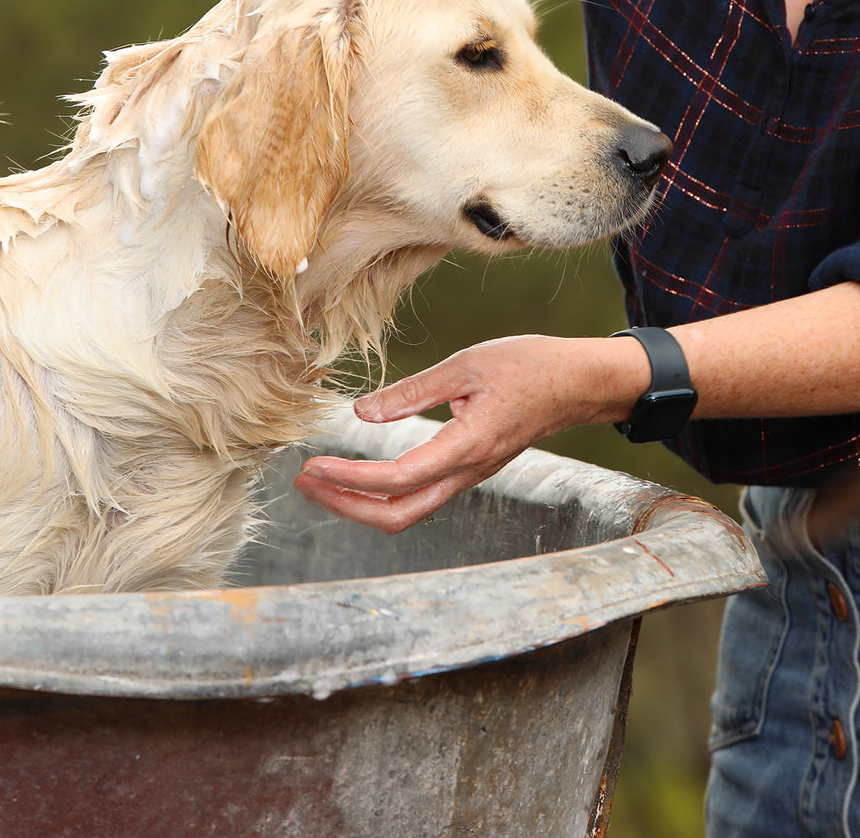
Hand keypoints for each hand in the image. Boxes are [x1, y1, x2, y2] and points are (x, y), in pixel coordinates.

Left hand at [294, 334, 646, 533]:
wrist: (576, 383)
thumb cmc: (528, 366)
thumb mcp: (466, 365)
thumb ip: (413, 391)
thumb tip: (361, 413)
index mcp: (467, 447)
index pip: (398, 480)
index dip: (350, 480)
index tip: (313, 466)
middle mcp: (467, 472)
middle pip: (398, 515)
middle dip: (345, 506)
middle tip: (304, 480)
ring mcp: (469, 476)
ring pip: (408, 511)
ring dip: (360, 502)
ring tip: (320, 479)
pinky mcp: (469, 469)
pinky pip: (420, 496)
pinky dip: (382, 493)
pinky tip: (358, 474)